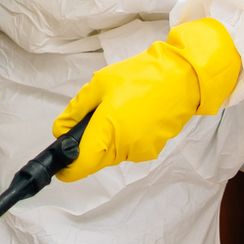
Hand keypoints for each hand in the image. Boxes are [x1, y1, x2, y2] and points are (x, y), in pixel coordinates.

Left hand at [52, 18, 240, 181]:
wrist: (182, 79)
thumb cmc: (141, 76)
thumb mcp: (100, 84)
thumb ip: (76, 110)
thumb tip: (61, 130)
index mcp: (107, 132)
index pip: (79, 166)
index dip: (66, 166)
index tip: (62, 158)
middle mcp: (123, 149)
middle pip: (94, 160)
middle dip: (88, 145)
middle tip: (94, 117)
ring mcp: (139, 152)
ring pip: (111, 155)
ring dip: (108, 140)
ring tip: (119, 110)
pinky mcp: (152, 151)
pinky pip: (128, 150)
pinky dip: (125, 137)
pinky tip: (134, 115)